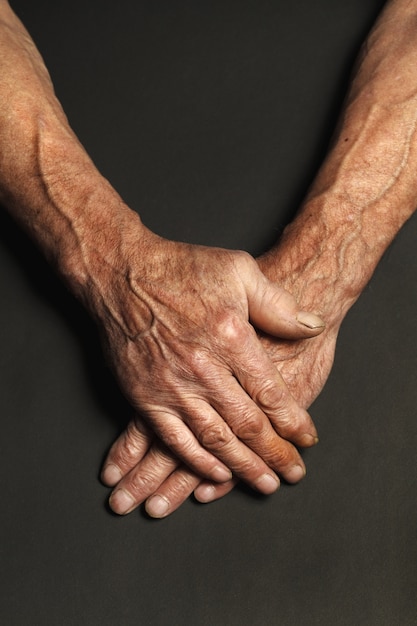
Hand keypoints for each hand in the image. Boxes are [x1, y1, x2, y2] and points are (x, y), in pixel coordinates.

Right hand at [100, 246, 331, 516]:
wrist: (122, 275)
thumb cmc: (180, 269)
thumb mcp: (239, 270)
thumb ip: (278, 305)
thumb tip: (312, 326)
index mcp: (229, 337)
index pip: (270, 392)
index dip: (293, 420)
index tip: (307, 438)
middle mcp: (203, 368)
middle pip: (247, 423)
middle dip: (275, 453)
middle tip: (293, 473)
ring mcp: (172, 386)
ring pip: (215, 439)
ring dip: (243, 466)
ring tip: (265, 483)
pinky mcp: (145, 397)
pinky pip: (175, 439)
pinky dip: (197, 461)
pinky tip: (216, 475)